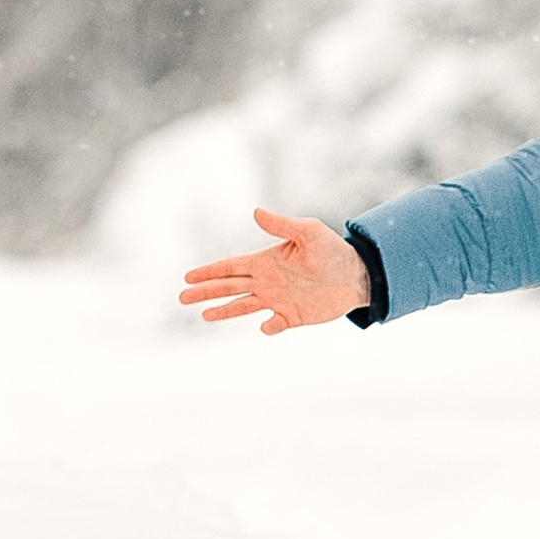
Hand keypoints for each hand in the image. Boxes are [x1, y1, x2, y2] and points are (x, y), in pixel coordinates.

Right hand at [179, 207, 369, 334]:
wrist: (357, 274)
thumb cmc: (333, 250)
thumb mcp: (308, 232)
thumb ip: (282, 225)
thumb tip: (255, 211)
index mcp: (267, 261)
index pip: (232, 267)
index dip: (210, 271)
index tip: (188, 276)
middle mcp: (268, 281)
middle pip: (230, 287)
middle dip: (206, 291)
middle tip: (182, 297)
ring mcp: (278, 299)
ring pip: (243, 306)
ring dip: (224, 311)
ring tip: (204, 315)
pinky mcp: (293, 316)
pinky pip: (274, 324)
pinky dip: (268, 327)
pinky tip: (265, 326)